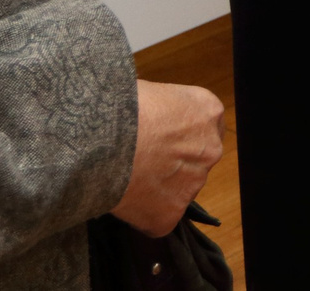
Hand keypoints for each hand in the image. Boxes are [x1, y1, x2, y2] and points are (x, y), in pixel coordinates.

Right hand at [110, 81, 223, 237]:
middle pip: (195, 161)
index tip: (159, 139)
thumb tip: (153, 114)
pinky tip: (121, 198)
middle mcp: (210, 148)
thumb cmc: (118, 107)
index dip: (179, 136)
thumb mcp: (150, 90)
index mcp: (208, 111)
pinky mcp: (171, 214)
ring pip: (177, 191)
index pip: (203, 128)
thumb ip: (163, 108)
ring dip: (157, 189)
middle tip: (140, 161)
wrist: (99, 141)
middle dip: (172, 164)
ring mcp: (193, 184)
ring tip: (125, 178)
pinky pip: (158, 218)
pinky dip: (141, 214)